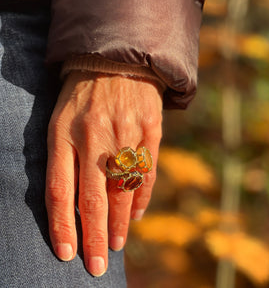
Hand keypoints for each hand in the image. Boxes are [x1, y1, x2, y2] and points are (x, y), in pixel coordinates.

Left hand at [45, 71, 162, 275]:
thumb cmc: (83, 96)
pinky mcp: (149, 130)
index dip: (63, 226)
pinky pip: (146, 172)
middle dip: (95, 237)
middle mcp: (95, 137)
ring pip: (123, 190)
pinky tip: (135, 214)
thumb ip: (65, 159)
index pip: (60, 190)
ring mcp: (125, 134)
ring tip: (115, 243)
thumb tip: (76, 202)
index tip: (68, 254)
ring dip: (119, 222)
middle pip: (94, 199)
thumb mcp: (61, 120)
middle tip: (96, 265)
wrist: (116, 62)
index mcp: (64, 134)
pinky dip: (141, 198)